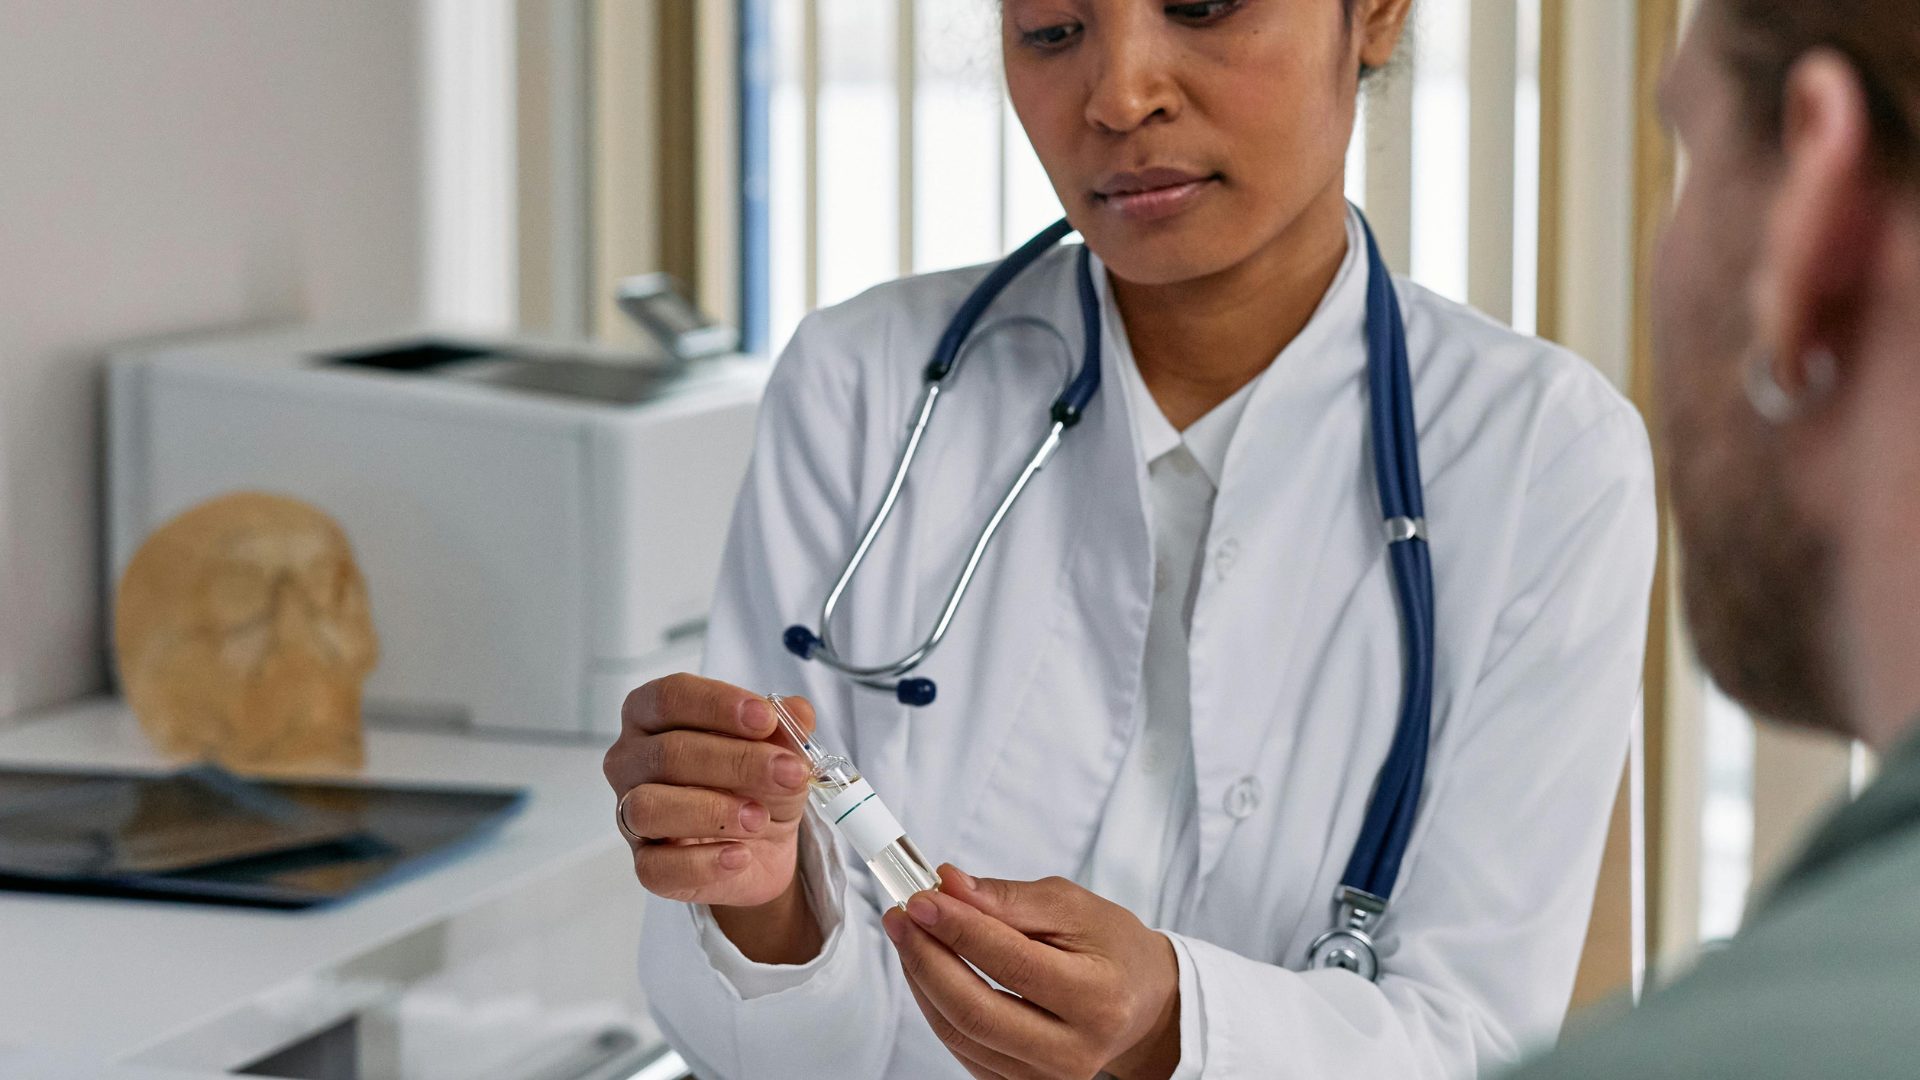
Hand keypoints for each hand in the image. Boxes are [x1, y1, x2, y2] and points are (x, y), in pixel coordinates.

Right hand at [602, 674, 814, 909]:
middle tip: (789, 773)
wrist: (764, 846)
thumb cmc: (757, 782)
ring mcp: (630, 815)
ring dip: (713, 810)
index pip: (669, 697)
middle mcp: (630, 761)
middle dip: (736, 761)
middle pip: (667, 752)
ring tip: (760, 817)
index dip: (717, 705)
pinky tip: (740, 855)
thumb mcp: (781, 750)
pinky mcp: (645, 865)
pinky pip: (655, 867)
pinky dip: (703, 862)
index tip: (766, 719)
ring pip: (649, 807)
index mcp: (652, 716)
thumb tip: (797, 711)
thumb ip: (786, 728)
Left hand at [882, 866, 1180, 1079]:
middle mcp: (1075, 1049)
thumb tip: (951, 886)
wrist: (1139, 1000)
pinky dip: (936, 1007)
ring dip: (923, 981)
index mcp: (1098, 997)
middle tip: (901, 916)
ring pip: (960, 1034)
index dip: (959, 929)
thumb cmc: (1110, 946)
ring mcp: (1047, 1077)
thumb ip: (1010, 899)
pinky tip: (929, 970)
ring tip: (910, 935)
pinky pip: (963, 1051)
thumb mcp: (1074, 907)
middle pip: (976, 1011)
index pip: (1013, 964)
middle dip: (927, 959)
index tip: (922, 898)